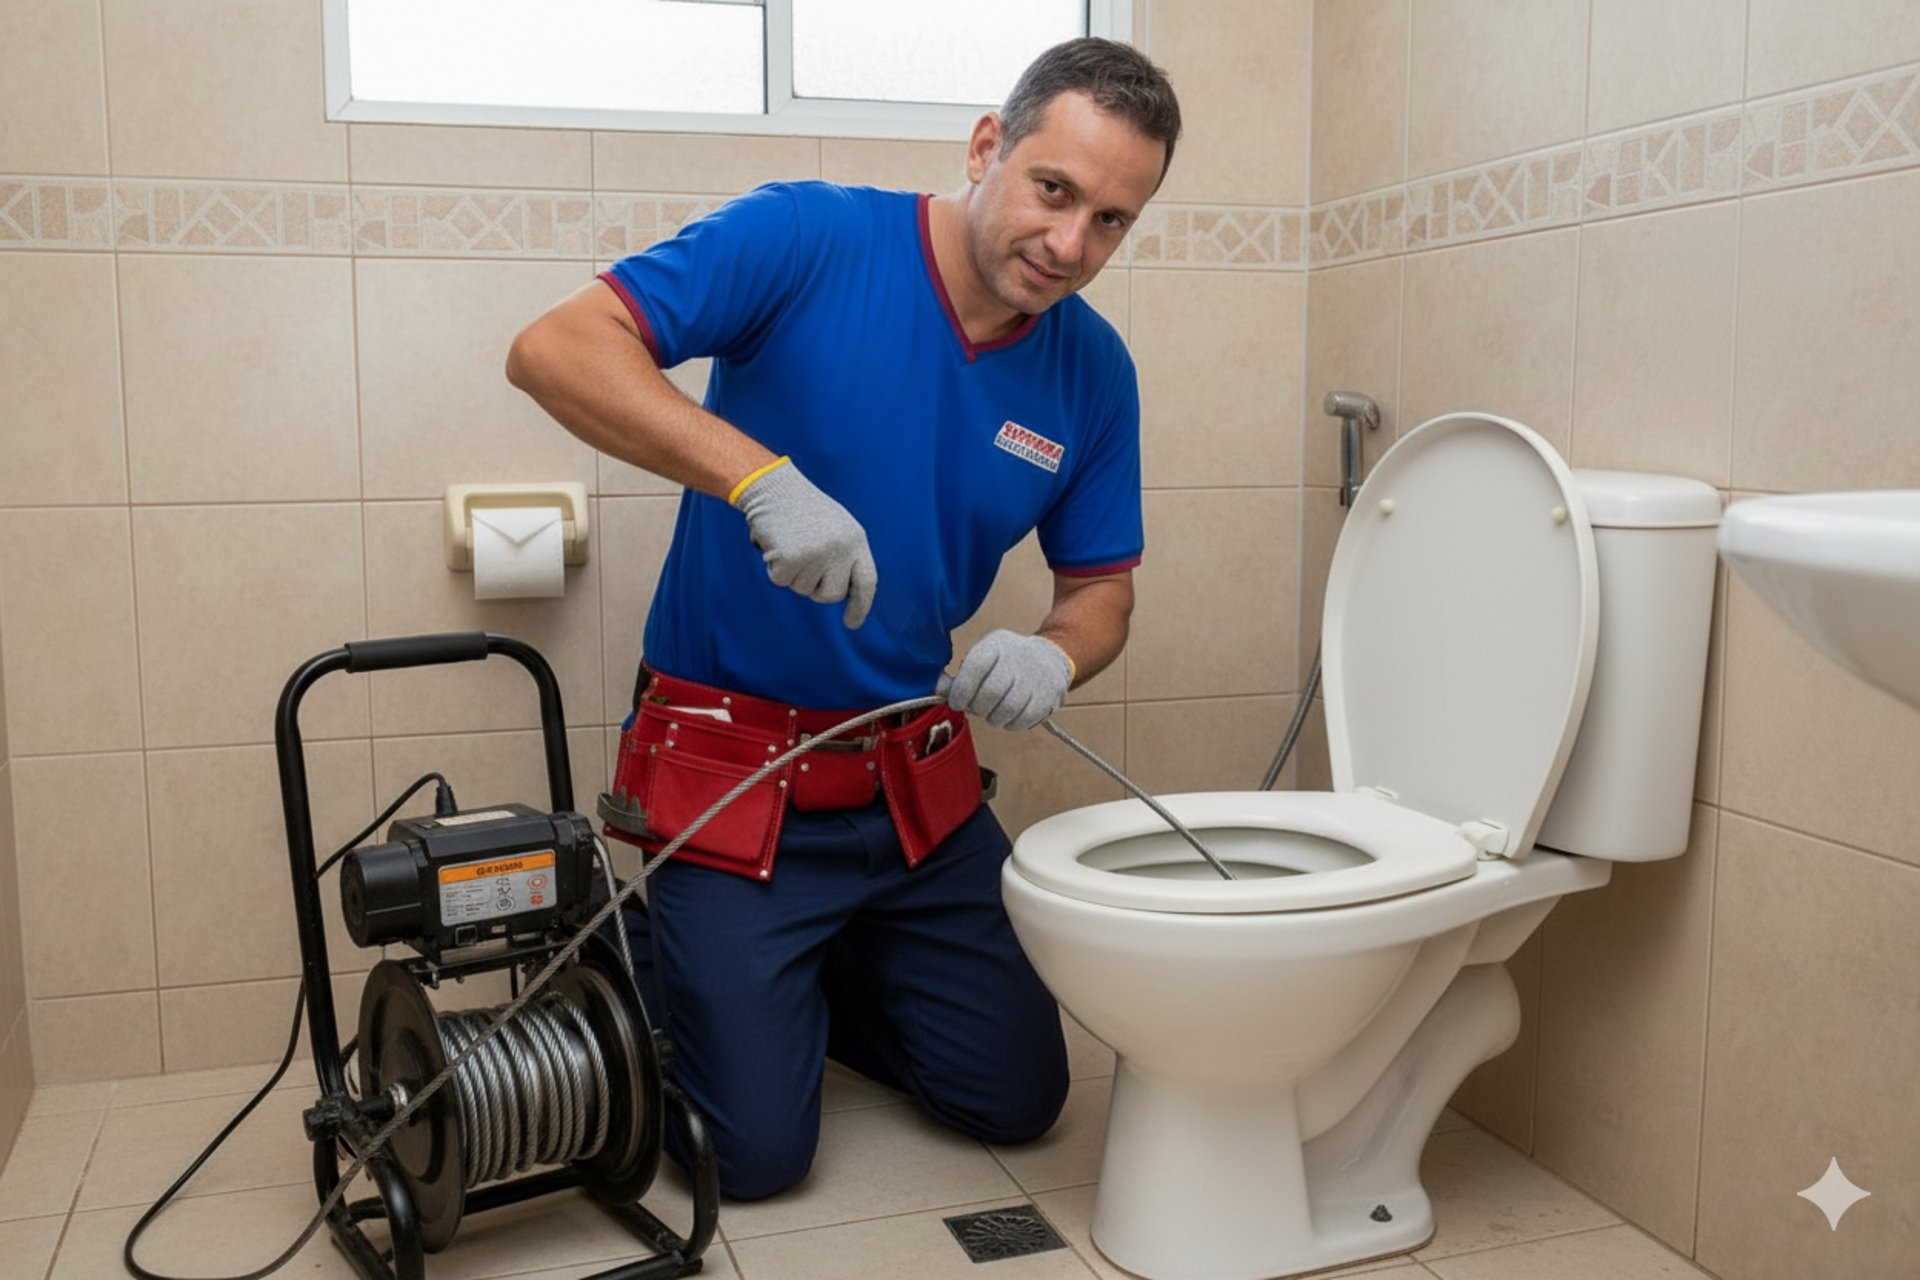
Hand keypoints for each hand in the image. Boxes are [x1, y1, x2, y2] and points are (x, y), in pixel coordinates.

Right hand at [731, 458, 877, 627]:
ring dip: (792, 573)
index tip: (852, 623)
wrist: (773, 487)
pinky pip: (781, 581)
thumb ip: (844, 556)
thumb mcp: (835, 528)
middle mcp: (840, 548)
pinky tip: (776, 544)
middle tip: (804, 561)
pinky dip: (775, 568)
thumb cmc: (803, 508)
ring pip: (803, 589)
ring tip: (790, 543)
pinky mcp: (791, 557)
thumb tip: (845, 592)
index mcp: (856, 539)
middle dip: (815, 587)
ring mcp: (816, 554)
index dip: (861, 606)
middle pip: (831, 595)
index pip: (867, 582)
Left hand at [939, 629, 1073, 730]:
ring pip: (1007, 710)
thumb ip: (961, 674)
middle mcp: (1018, 657)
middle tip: (976, 708)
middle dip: (977, 707)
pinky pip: (1022, 720)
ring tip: (992, 712)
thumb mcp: (984, 655)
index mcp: (997, 644)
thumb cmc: (1006, 661)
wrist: (1049, 658)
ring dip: (993, 718)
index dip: (961, 690)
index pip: (975, 667)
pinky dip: (1010, 724)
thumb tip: (938, 691)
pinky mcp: (1048, 696)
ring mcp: (1036, 677)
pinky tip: (1008, 716)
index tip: (956, 702)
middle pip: (990, 693)